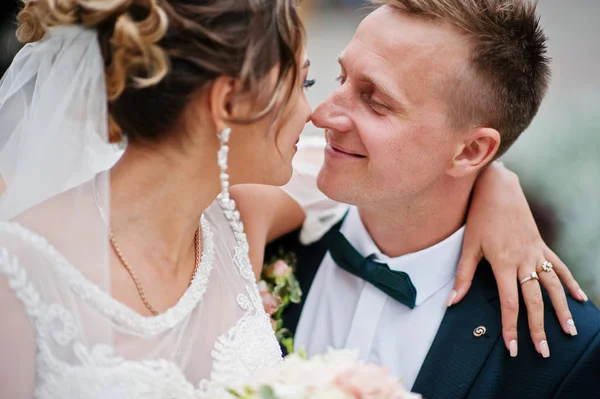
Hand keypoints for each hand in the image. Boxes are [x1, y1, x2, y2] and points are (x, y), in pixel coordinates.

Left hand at [449, 161, 586, 357]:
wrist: (499, 188)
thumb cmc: (480, 216)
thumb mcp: (468, 245)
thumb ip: (462, 276)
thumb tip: (452, 302)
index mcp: (504, 263)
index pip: (510, 303)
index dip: (511, 327)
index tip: (513, 347)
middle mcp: (524, 261)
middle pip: (535, 301)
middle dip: (539, 328)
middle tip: (543, 351)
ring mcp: (536, 253)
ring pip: (553, 286)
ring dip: (561, 310)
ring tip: (570, 331)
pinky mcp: (541, 246)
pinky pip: (559, 267)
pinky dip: (570, 283)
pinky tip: (580, 299)